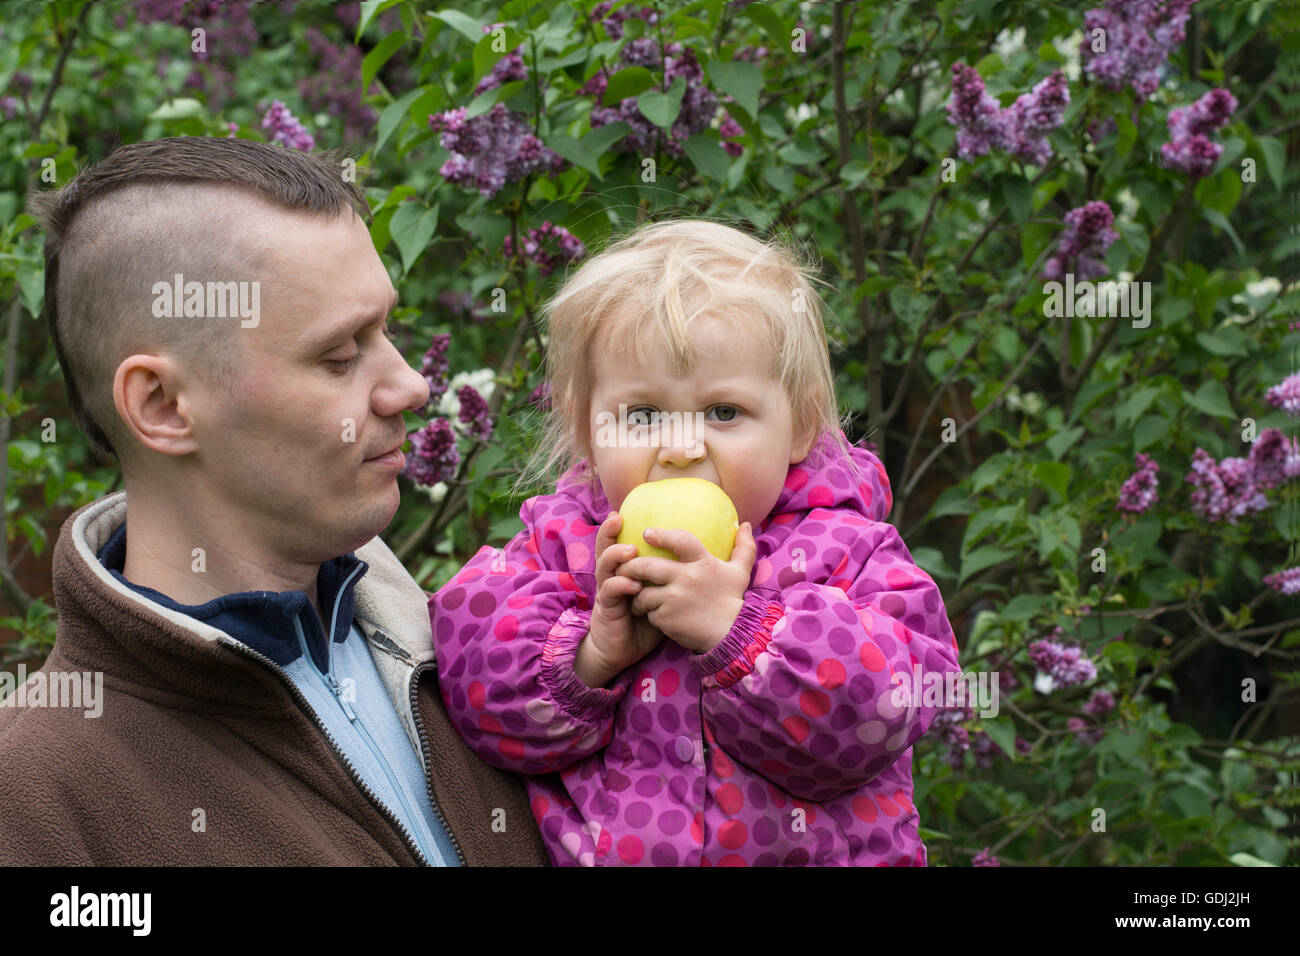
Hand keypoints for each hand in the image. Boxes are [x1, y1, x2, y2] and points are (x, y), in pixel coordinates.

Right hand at [574, 512, 665, 687]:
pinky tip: (633, 585)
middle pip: (605, 549)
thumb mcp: (660, 597)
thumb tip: (703, 561)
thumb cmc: (645, 621)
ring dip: (616, 557)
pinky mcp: (608, 609)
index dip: (618, 528)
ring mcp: (608, 593)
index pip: (619, 544)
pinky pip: (611, 593)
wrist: (624, 650)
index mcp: (625, 571)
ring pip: (605, 568)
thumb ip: (671, 578)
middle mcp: (613, 577)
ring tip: (630, 550)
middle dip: (608, 532)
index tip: (625, 510)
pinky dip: (621, 586)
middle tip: (617, 518)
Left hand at [618, 522, 756, 653]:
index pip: (679, 540)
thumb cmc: (733, 601)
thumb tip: (746, 524)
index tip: (647, 533)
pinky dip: (646, 612)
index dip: (661, 535)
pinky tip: (649, 613)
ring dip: (636, 593)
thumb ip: (744, 547)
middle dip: (631, 565)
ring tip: (636, 595)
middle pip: (646, 565)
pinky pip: (647, 611)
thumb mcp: (741, 572)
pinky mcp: (666, 617)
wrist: (731, 636)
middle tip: (626, 567)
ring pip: (642, 591)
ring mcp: (674, 598)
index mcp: (703, 562)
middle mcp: (686, 577)